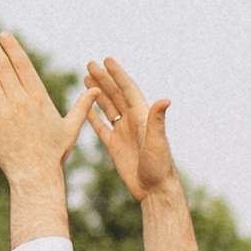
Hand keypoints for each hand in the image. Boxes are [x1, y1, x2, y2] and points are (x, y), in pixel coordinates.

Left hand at [0, 30, 93, 190]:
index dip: (12, 48)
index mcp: (38, 98)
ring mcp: (2, 113)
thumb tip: (96, 89)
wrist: (35, 175)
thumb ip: (82, 106)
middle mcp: (19, 102)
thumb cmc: (54, 153)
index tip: (4, 35)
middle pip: (3, 67)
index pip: (23, 65)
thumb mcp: (71, 127)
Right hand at [83, 58, 178, 203]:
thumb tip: (165, 99)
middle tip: (90, 64)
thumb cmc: (160, 167)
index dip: (118, 75)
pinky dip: (92, 116)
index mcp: (142, 116)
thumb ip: (157, 120)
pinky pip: (101, 127)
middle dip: (103, 79)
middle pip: (115, 95)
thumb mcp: (157, 141)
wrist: (154, 190)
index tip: (107, 60)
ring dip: (97, 93)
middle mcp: (132, 121)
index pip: (127, 90)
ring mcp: (122, 133)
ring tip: (86, 78)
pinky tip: (84, 107)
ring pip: (107, 107)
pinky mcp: (114, 146)